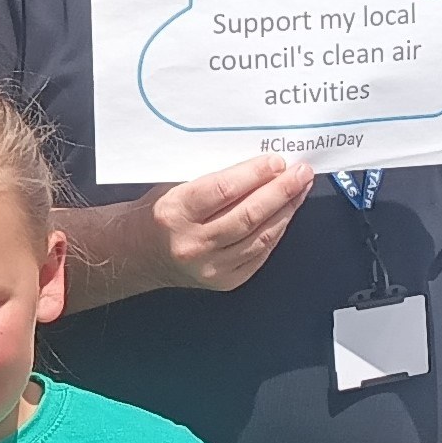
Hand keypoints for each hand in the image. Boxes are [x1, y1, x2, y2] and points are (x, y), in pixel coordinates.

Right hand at [129, 155, 313, 293]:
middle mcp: (192, 243)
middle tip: (301, 173)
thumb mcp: (174, 186)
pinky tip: (286, 213)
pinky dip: (277, 231)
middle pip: (248, 215)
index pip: (223, 190)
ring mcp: (210, 267)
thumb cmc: (161, 213)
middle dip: (280, 191)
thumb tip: (260, 165)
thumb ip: (213, 177)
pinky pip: (260, 253)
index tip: (277, 161)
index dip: (255, 174)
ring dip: (285, 210)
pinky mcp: (225, 281)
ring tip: (300, 189)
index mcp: (175, 213)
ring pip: (260, 236)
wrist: (140, 254)